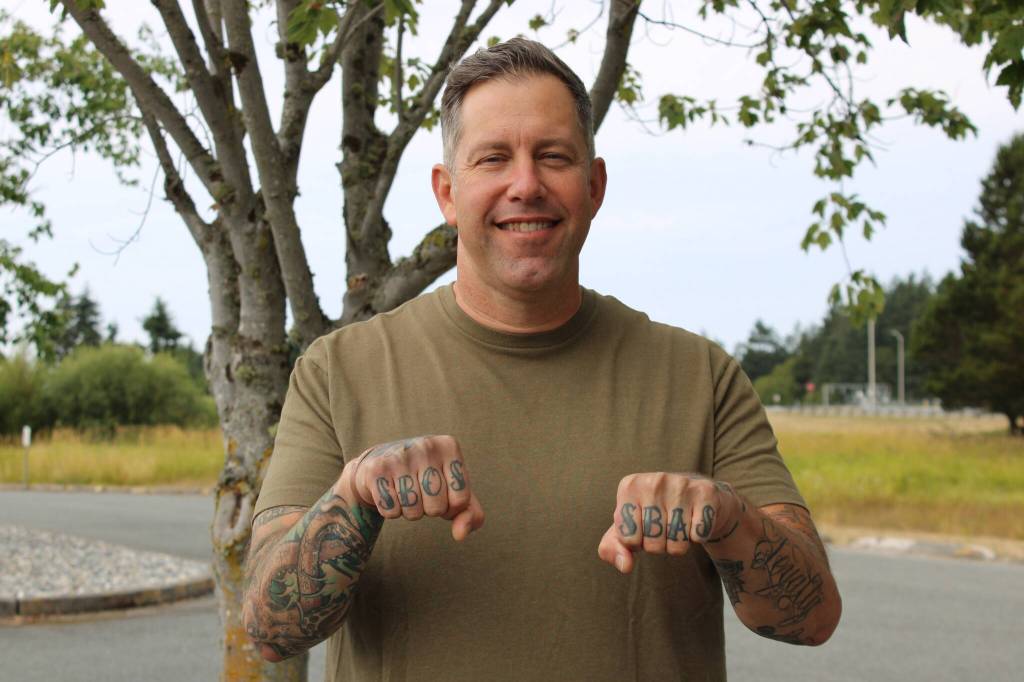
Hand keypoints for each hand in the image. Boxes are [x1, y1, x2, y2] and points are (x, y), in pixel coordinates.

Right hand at [336, 435, 484, 540]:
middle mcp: (426, 446)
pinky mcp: (377, 470)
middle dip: (430, 509)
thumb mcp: (453, 490)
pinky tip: (390, 492)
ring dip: (410, 511)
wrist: (380, 460)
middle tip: (420, 492)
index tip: (442, 492)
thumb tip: (461, 534)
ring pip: (413, 511)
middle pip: (437, 507)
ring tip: (405, 491)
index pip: (461, 499)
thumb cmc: (425, 477)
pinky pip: (391, 511)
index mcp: (449, 447)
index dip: (451, 507)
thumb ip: (470, 514)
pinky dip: (391, 511)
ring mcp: (400, 456)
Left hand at [597, 472, 743, 573]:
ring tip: (678, 525)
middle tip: (663, 529)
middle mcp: (654, 481)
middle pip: (652, 543)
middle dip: (658, 546)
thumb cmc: (655, 514)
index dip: (636, 542)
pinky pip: (698, 536)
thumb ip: (613, 547)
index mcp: (630, 485)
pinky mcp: (706, 492)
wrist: (696, 496)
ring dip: (678, 544)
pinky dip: (698, 537)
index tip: (643, 528)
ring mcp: (681, 484)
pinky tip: (694, 521)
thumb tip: (625, 566)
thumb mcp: (628, 526)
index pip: (628, 537)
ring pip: (677, 543)